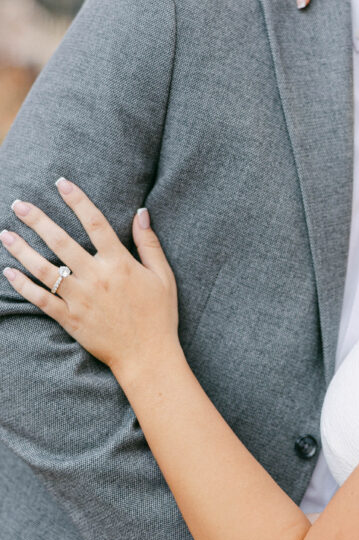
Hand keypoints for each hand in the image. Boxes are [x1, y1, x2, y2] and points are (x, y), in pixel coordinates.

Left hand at [1, 179, 179, 375]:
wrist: (147, 355)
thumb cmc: (159, 315)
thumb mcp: (163, 276)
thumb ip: (149, 243)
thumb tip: (141, 212)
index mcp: (119, 263)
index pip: (95, 223)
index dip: (77, 200)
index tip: (61, 183)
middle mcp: (96, 277)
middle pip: (61, 241)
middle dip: (37, 220)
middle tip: (19, 204)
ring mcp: (80, 299)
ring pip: (44, 269)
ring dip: (22, 250)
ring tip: (4, 234)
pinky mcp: (69, 319)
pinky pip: (41, 299)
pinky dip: (23, 285)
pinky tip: (9, 272)